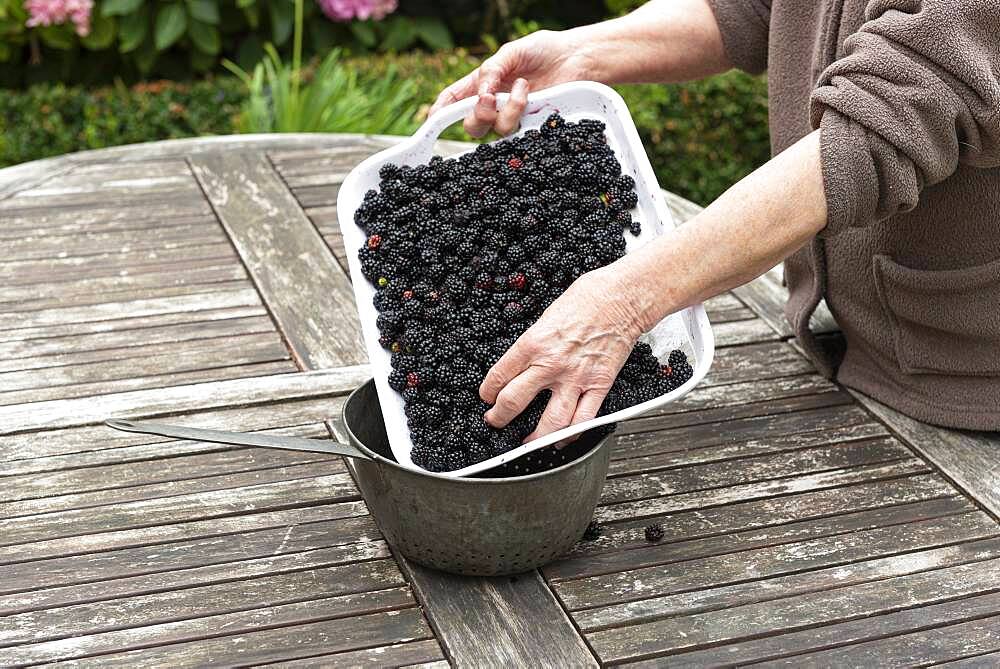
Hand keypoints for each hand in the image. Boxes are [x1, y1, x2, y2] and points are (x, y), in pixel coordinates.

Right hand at [427, 30, 595, 137]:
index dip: (440, 113)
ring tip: (523, 86)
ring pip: (494, 130)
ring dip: (506, 108)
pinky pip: (517, 130)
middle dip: (477, 114)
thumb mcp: (511, 52)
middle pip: (471, 125)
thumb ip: (492, 70)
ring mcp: (513, 117)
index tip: (432, 120)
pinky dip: (520, 110)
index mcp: (483, 84)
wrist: (576, 57)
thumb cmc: (543, 51)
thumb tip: (481, 92)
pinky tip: (531, 94)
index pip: (454, 102)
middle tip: (489, 98)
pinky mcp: (531, 126)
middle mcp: (495, 105)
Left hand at [479, 263, 647, 441]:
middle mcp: (551, 364)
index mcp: (533, 343)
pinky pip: (584, 420)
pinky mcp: (599, 385)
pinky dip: (571, 436)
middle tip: (495, 421)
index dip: (487, 392)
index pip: (499, 376)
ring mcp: (576, 378)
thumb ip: (533, 343)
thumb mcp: (546, 317)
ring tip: (526, 443)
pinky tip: (562, 440)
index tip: (487, 397)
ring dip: (534, 438)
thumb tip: (521, 361)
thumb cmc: (587, 299)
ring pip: (550, 422)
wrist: (622, 298)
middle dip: (499, 417)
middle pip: (513, 401)